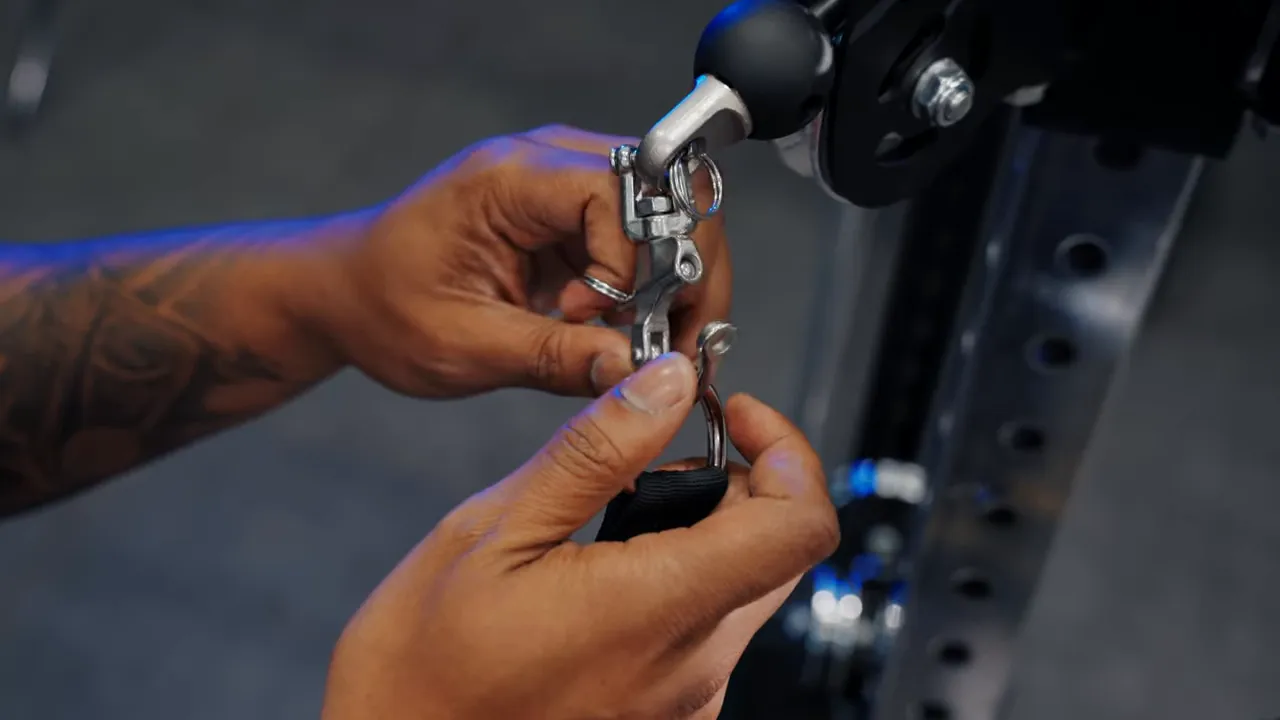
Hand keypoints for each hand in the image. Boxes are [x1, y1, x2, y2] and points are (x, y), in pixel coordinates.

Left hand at [315, 125, 729, 398]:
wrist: (345, 293)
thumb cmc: (384, 308)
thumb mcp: (465, 346)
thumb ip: (557, 360)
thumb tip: (644, 378)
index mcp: (508, 178)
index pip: (619, 191)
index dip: (628, 260)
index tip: (591, 318)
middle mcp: (545, 162)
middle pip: (669, 191)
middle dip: (687, 270)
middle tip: (673, 340)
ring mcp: (563, 184)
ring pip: (670, 214)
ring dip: (677, 280)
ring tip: (648, 338)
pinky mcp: (572, 216)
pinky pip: (643, 239)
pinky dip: (652, 286)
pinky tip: (625, 327)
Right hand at [320, 353, 838, 719]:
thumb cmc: (420, 668)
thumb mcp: (495, 531)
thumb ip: (595, 452)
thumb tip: (668, 385)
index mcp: (659, 608)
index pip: (800, 523)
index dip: (787, 449)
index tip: (734, 416)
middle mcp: (692, 666)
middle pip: (777, 550)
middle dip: (734, 482)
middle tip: (647, 459)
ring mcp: (682, 702)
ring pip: (741, 588)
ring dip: (698, 532)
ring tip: (604, 518)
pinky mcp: (661, 717)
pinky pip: (703, 630)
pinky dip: (675, 580)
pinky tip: (598, 573)